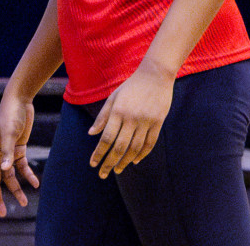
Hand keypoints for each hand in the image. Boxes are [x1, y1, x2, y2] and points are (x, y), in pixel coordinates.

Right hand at [0, 93, 39, 216]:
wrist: (20, 100)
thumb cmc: (10, 114)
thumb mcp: (9, 133)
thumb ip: (7, 152)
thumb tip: (5, 171)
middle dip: (0, 196)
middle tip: (4, 213)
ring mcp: (7, 152)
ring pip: (10, 176)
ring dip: (16, 189)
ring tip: (25, 203)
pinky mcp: (18, 148)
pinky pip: (22, 166)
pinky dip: (28, 175)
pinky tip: (36, 183)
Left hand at [88, 57, 175, 177]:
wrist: (156, 76)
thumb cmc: (131, 86)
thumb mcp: (113, 98)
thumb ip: (103, 117)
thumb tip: (91, 134)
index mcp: (118, 111)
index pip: (106, 138)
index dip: (99, 152)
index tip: (93, 164)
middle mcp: (131, 119)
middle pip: (119, 147)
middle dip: (109, 162)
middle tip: (102, 174)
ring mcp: (146, 122)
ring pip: (134, 148)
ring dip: (124, 162)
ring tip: (117, 170)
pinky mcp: (158, 123)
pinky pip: (149, 143)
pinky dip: (142, 154)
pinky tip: (134, 161)